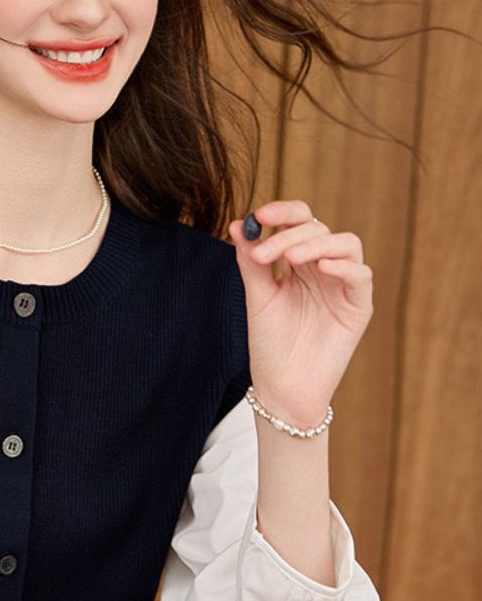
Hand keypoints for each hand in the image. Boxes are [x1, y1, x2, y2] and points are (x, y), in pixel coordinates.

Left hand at [230, 200, 373, 426]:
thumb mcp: (258, 298)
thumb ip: (251, 262)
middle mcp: (323, 268)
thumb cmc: (271, 345)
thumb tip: (239, 224)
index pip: (298, 222)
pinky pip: (361, 276)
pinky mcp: (358, 307)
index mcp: (298, 263)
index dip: (283, 212)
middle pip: (318, 229)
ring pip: (346, 245)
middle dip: (290, 235)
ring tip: (291, 259)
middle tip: (265, 253)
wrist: (282, 388)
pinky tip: (320, 269)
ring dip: (317, 244)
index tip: (259, 216)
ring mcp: (343, 285)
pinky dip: (343, 267)